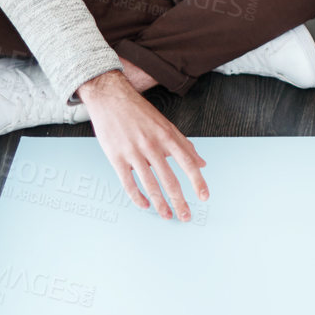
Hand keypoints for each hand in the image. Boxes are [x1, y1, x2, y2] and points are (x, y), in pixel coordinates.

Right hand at [77, 70, 208, 220]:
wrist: (110, 98)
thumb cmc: (140, 112)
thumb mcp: (166, 125)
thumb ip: (184, 145)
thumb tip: (202, 163)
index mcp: (167, 136)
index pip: (187, 163)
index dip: (197, 182)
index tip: (204, 197)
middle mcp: (152, 145)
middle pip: (170, 179)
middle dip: (179, 201)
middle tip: (186, 216)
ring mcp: (133, 152)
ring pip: (150, 184)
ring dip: (160, 203)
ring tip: (167, 216)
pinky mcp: (116, 157)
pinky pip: (128, 182)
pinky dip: (137, 196)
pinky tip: (145, 205)